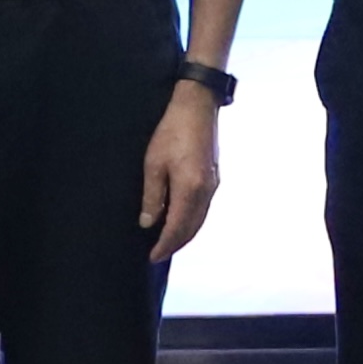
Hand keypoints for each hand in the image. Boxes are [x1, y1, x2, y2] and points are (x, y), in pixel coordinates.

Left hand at [137, 84, 224, 265]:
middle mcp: (206, 191)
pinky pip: (203, 208)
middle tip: (158, 253)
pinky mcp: (214, 177)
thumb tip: (148, 223)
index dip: (164, 245)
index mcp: (190, 189)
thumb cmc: (172, 130)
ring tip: (167, 241)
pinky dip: (192, 220)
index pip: (177, 228)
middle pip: (192, 229)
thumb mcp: (153, 163)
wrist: (197, 106)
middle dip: (175, 244)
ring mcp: (213, 185)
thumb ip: (152, 196)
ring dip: (184, 233)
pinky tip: (180, 219)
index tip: (152, 257)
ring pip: (199, 220)